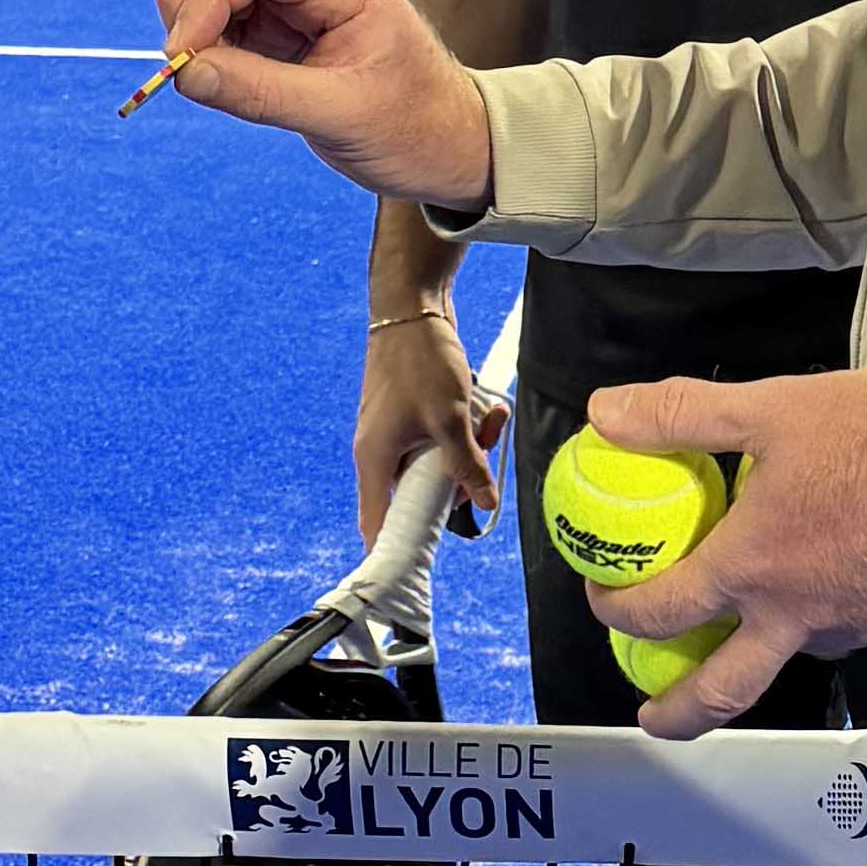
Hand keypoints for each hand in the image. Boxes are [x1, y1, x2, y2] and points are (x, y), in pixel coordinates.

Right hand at [151, 0, 495, 202]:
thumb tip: (184, 73)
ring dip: (192, 13)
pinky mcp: (282, 27)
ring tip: (198, 69)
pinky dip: (204, 36)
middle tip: (179, 58)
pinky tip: (212, 72)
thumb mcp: (341, 118)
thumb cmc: (416, 130)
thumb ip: (260, 93)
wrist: (450, 146)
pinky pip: (225, 12)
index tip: (181, 52)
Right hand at [356, 303, 502, 544]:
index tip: (425, 558)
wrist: (411, 307)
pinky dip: (465, 431)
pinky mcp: (412, 417)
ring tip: (492, 421)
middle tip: (483, 461)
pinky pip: (441, 440)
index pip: (377, 523)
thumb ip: (467, 465)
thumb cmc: (419, 361)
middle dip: (458, 483)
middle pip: (419, 495)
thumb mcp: (449, 419)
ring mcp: (396, 434)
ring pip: (437, 465)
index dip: (399, 545)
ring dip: (469, 451)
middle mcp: (380, 452)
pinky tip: (488, 410)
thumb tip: (485, 503)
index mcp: (374, 460)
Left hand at [583, 369, 866, 735]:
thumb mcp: (776, 408)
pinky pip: (849, 628)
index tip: (605, 600)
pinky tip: (837, 576)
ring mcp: (854, 629)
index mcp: (753, 569)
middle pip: (721, 692)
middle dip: (677, 713)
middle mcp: (797, 618)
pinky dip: (825, 614)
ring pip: (792, 651)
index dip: (619, 610)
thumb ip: (684, 415)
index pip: (662, 610)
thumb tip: (605, 412)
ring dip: (762, 646)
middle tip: (653, 716)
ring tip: (756, 619)